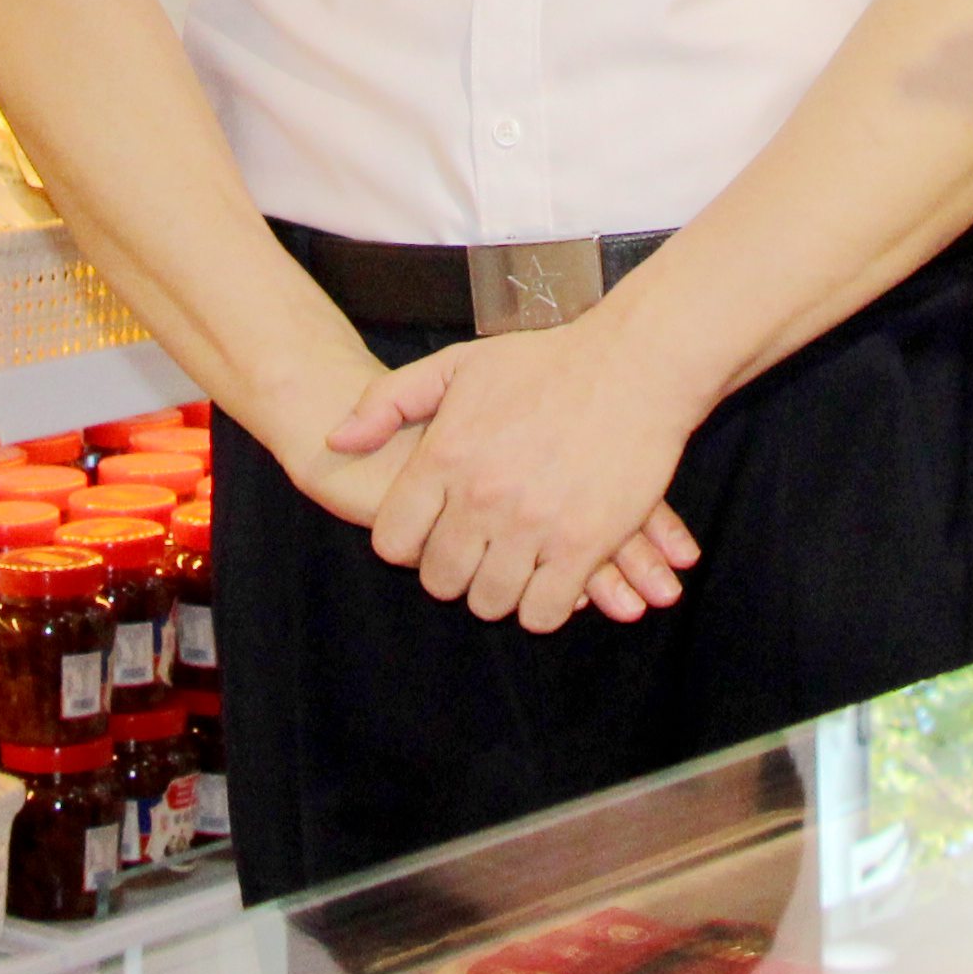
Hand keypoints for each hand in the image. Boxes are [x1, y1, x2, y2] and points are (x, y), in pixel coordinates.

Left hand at [325, 321, 705, 633]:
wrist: (635, 366)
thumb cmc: (549, 362)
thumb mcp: (459, 364)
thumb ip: (389, 401)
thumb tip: (337, 441)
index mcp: (446, 455)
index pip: (394, 540)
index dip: (408, 544)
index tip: (432, 534)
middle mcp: (482, 496)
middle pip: (440, 581)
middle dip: (455, 572)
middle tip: (479, 552)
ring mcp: (533, 525)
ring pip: (490, 602)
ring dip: (499, 591)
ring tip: (514, 565)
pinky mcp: (583, 545)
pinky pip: (543, 611)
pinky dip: (543, 605)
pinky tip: (551, 579)